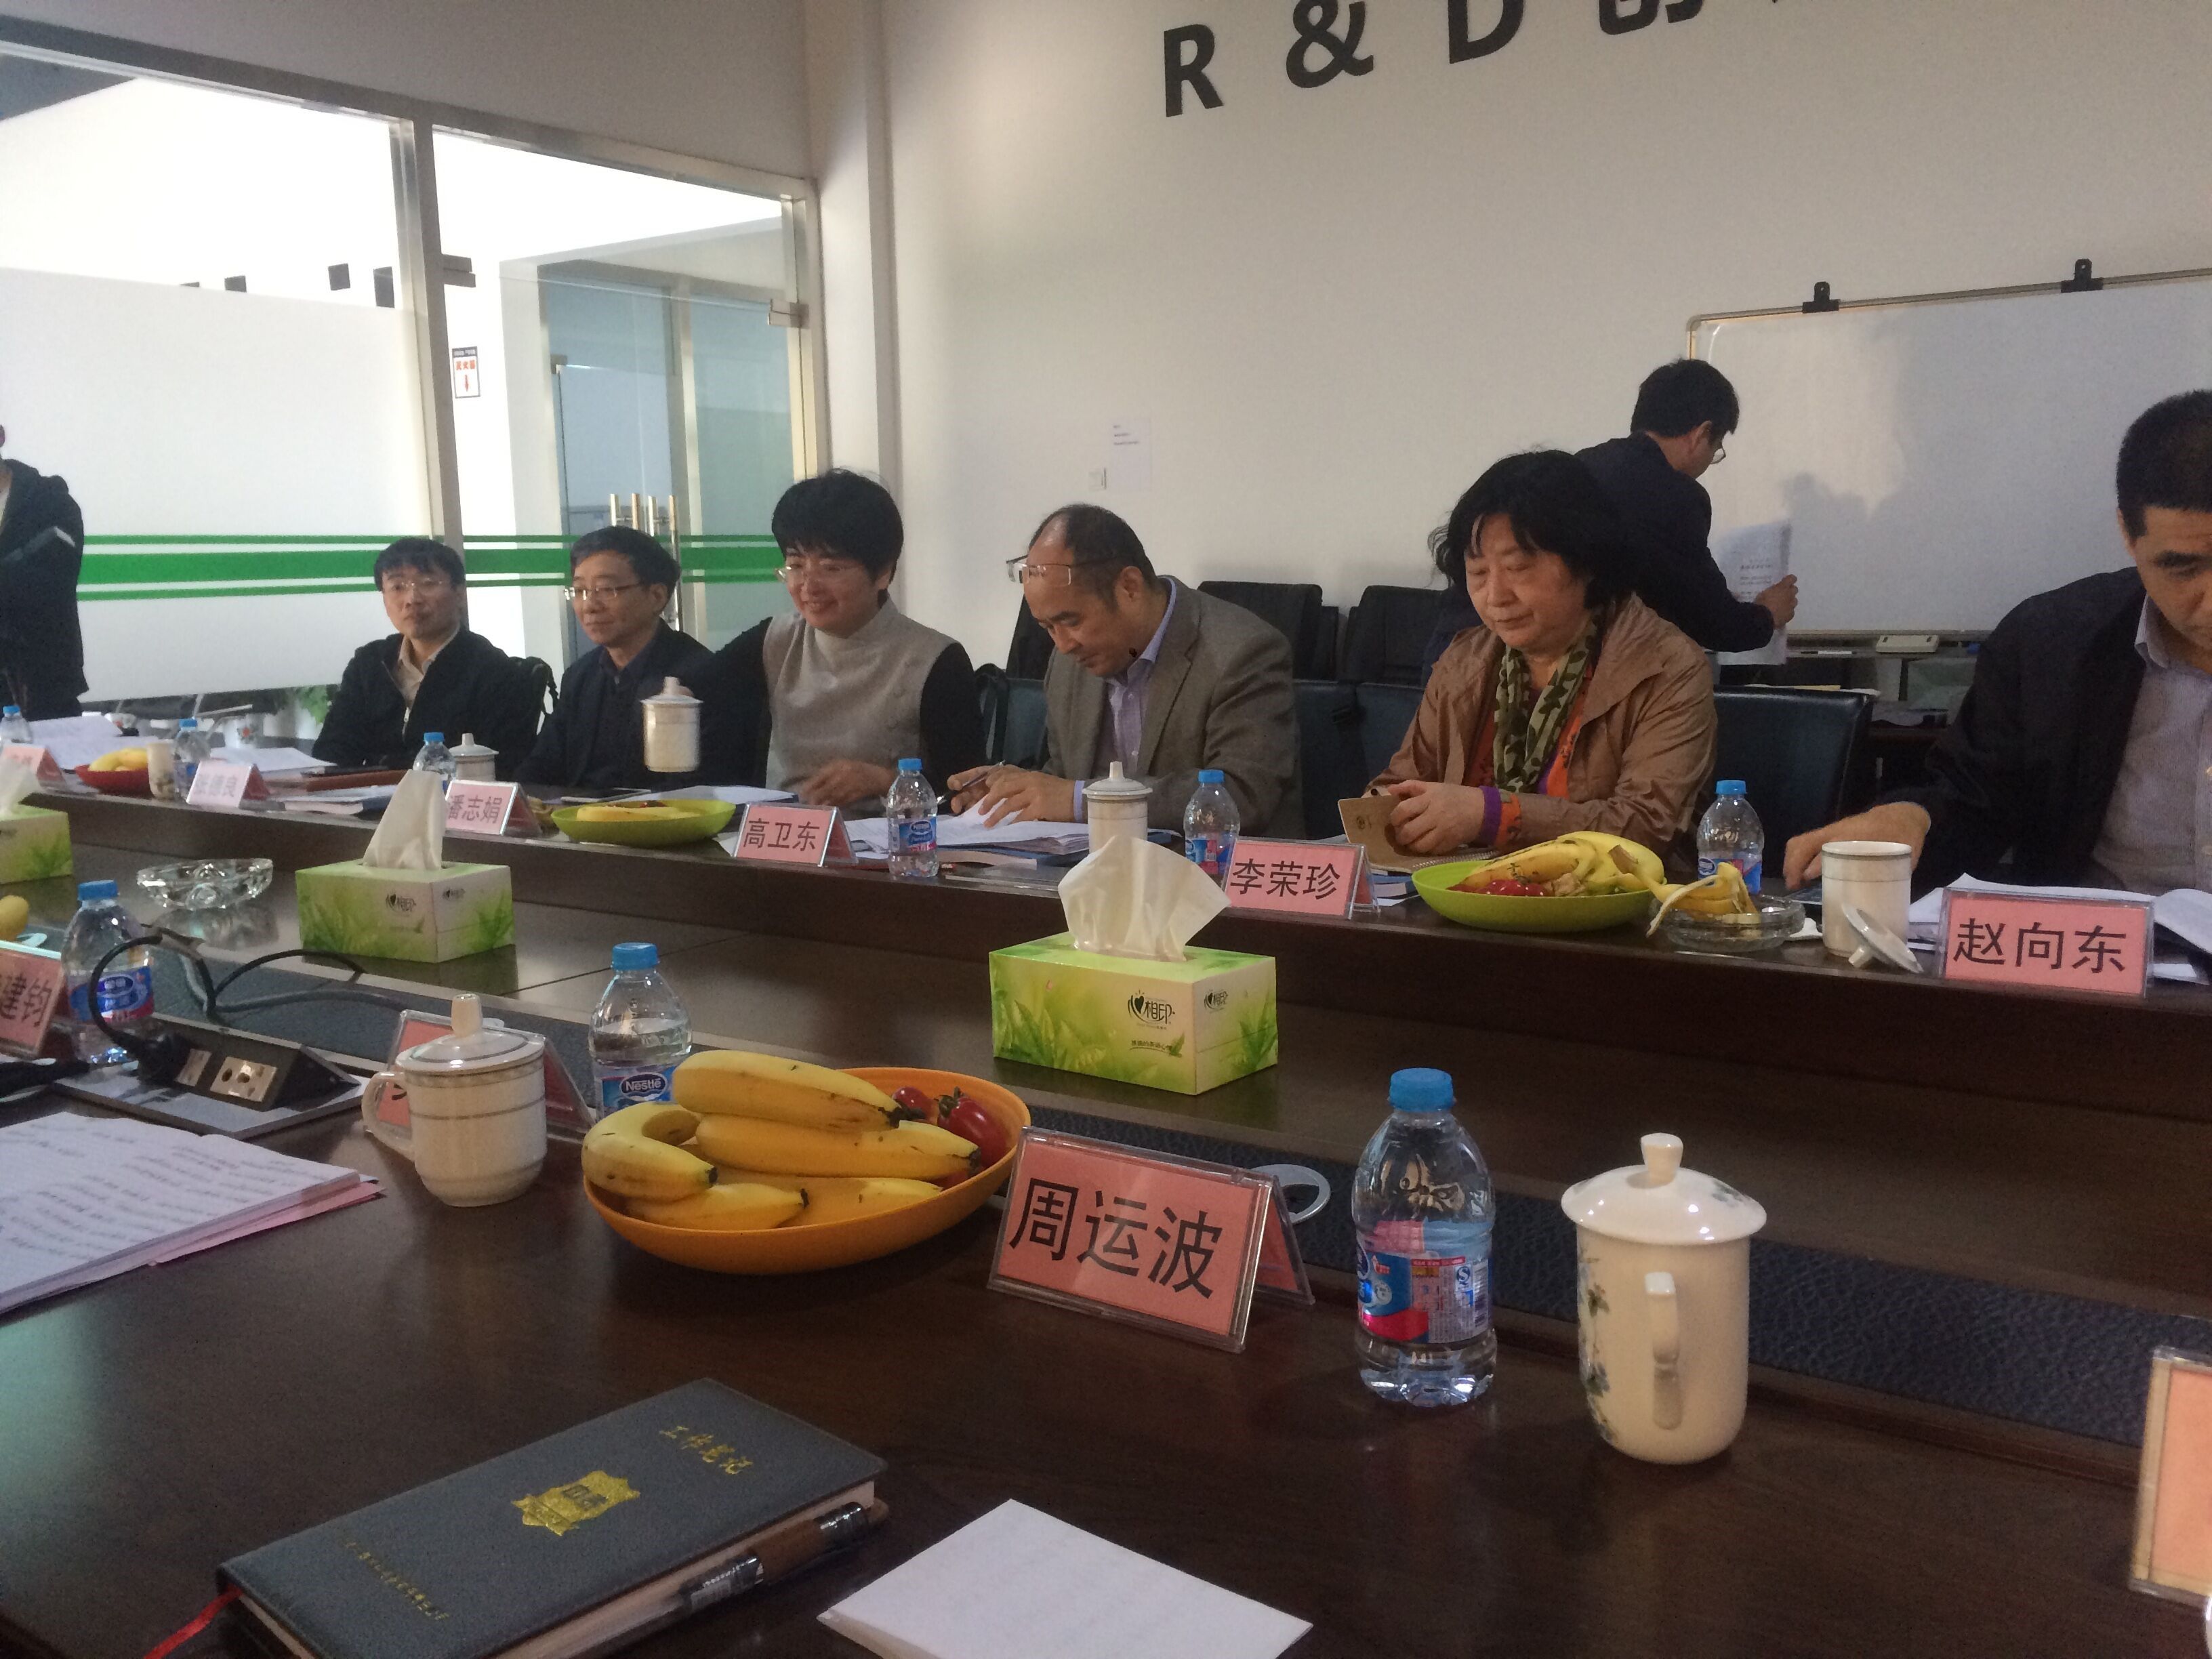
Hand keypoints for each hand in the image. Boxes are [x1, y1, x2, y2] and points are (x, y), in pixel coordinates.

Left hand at [795, 759, 897, 808]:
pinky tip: (825, 810)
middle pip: (824, 789)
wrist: (878, 778)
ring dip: (820, 804)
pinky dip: (831, 806)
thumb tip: (811, 784)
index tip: (801, 793)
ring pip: (830, 798)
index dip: (810, 786)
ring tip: (812, 809)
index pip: (820, 776)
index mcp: (838, 765)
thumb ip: (827, 772)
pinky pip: (839, 803)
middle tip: (804, 804)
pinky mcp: (853, 797)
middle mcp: (842, 776)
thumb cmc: (857, 769)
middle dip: (813, 798)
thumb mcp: (842, 765)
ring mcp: (848, 787)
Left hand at [949, 765, 1074, 826]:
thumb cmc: (1062, 792)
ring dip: (996, 815)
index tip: (984, 796)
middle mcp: (1030, 782)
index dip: (992, 787)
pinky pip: (1021, 816)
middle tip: (980, 811)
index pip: (1005, 778)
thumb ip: (1026, 786)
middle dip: (989, 800)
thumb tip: (1008, 796)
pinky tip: (1006, 829)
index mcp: (1030, 775)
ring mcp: (1035, 794)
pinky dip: (1012, 823)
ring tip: (988, 824)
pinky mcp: (1040, 807)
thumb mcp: (1042, 783)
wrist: (1080, 798)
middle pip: (1002, 789)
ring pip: (1009, 804)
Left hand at [1383, 779, 1491, 855]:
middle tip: (1401, 834)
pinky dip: (1425, 849)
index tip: (1395, 820)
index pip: (1403, 810)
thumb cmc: (1454, 796)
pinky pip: (1431, 851)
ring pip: (1418, 845)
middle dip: (1400, 836)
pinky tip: (1425, 843)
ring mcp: (1443, 832)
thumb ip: (1410, 786)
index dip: (1394, 818)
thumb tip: (1389, 790)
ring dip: (1411, 845)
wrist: (1482, 810)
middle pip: (1408, 832)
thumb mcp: (1433, 786)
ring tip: (1411, 841)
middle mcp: (1435, 816)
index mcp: (1429, 799)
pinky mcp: (1450, 844)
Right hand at [1756, 575, 1798, 628]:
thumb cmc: (1759, 603)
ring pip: (1794, 601)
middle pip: (1794, 589)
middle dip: (1790, 591)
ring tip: (1782, 604)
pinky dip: (1787, 612)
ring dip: (1790, 601)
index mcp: (1782, 587)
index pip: (1791, 578)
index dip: (1790, 579)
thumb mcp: (1759, 593)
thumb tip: (1756, 587)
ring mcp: (1791, 606)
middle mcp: (1789, 595)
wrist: (1762, 619)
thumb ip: (1764, 590)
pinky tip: (1781, 614)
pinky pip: (1791, 612)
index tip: (1786, 581)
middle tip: (1782, 593)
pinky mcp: (1790, 615)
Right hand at [1782, 801, 1931, 888]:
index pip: (1829, 849)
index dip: (1817, 864)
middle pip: (1804, 843)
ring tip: (1794, 884)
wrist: (1901, 815)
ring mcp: (1830, 831)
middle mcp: (1837, 832)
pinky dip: (1796, 859)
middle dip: (1794, 866)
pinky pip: (1803, 843)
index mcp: (1856, 835)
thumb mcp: (1901, 856)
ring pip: (1799, 843)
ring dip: (1791, 863)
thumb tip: (1869, 897)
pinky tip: (1801, 876)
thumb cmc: (1902, 837)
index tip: (1807, 879)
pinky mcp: (1828, 834)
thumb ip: (1884, 872)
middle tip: (1794, 887)